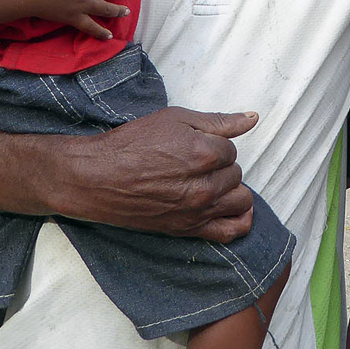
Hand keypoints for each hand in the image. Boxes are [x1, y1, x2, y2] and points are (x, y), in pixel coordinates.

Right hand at [57, 107, 257, 241]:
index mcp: (204, 153)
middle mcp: (205, 186)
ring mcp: (198, 210)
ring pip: (240, 199)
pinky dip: (240, 221)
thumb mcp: (175, 119)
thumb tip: (253, 118)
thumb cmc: (132, 144)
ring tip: (211, 182)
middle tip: (195, 163)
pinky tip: (235, 209)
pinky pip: (230, 231)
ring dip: (230, 189)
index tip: (196, 146)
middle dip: (221, 166)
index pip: (231, 150)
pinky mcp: (188, 229)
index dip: (215, 145)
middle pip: (236, 173)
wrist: (96, 177)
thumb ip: (219, 121)